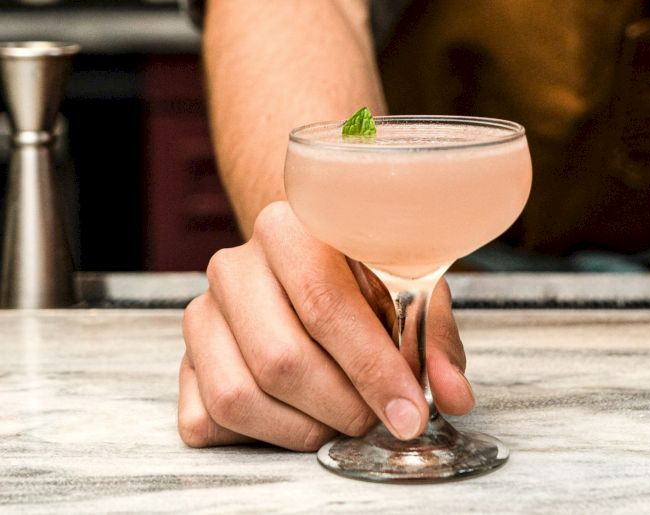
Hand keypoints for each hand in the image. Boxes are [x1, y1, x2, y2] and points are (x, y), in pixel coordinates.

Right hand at [178, 201, 474, 449]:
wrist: (299, 256)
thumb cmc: (358, 271)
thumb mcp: (405, 284)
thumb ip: (431, 338)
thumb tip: (452, 396)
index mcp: (289, 226)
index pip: (324, 303)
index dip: (371, 368)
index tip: (408, 412)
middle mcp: (234, 263)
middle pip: (281, 359)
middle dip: (341, 406)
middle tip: (374, 417)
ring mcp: (202, 310)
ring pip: (239, 396)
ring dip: (302, 428)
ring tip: (339, 417)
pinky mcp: (184, 357)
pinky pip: (207, 419)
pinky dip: (260, 435)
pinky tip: (295, 413)